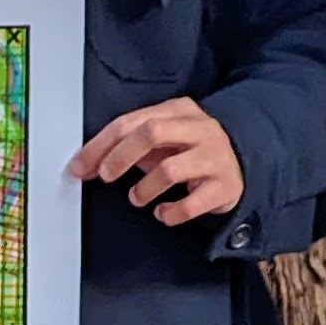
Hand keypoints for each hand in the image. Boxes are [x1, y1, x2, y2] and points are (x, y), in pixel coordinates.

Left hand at [68, 97, 244, 226]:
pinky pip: (193, 203)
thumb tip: (87, 163)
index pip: (131, 122)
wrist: (244, 164)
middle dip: (121, 156)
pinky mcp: (226, 187)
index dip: (100, 145)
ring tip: (137, 198)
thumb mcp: (162, 140)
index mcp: (178, 110)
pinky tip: (163, 214)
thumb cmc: (189, 151)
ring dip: (145, 188)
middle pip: (151, 133)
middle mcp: (200, 129)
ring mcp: (215, 157)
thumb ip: (127, 146)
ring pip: (170, 169)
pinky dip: (171, 212)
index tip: (80, 165)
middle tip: (106, 176)